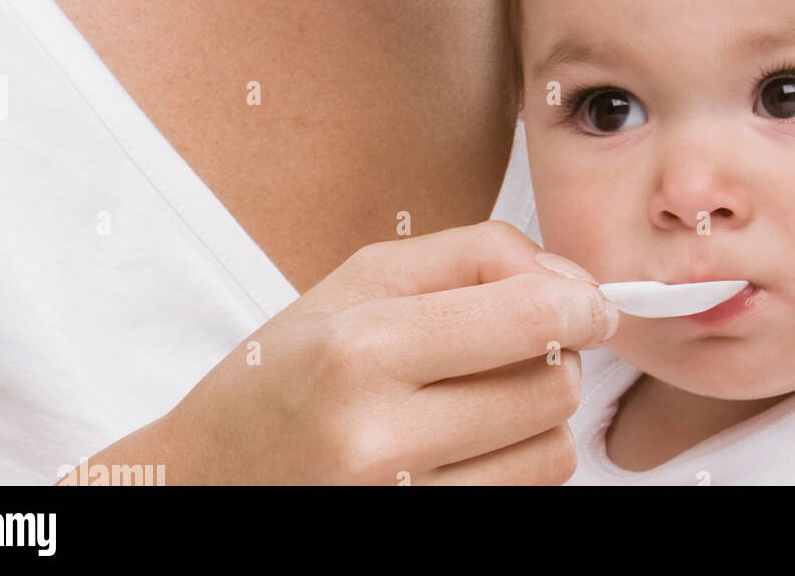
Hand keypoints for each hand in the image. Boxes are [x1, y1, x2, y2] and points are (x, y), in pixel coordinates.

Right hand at [66, 221, 616, 484]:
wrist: (204, 482)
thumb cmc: (282, 374)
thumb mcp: (359, 280)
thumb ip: (472, 254)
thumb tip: (566, 275)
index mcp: (363, 350)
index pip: (530, 319)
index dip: (581, 302)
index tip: (589, 300)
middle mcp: (382, 440)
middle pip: (553, 387)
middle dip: (551, 356)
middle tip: (506, 346)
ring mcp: (400, 508)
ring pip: (552, 453)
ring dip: (535, 418)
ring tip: (471, 399)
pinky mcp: (419, 540)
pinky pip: (523, 499)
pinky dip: (513, 464)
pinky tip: (461, 445)